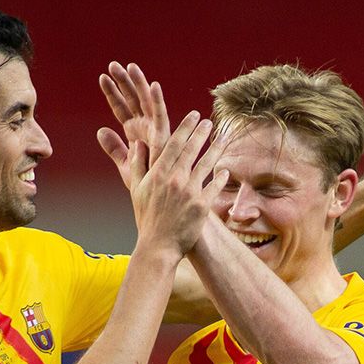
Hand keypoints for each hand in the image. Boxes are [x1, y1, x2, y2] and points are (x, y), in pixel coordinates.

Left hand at [96, 62, 169, 188]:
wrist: (161, 200)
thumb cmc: (147, 185)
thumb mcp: (126, 165)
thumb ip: (114, 148)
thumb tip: (100, 130)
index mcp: (135, 132)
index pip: (120, 108)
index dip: (112, 94)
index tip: (102, 77)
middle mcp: (145, 127)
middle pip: (132, 100)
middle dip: (124, 82)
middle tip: (113, 64)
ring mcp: (155, 130)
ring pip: (145, 103)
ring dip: (138, 84)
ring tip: (129, 66)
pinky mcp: (164, 138)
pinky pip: (161, 116)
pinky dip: (158, 102)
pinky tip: (153, 85)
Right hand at [126, 111, 230, 255]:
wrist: (158, 246)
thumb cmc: (146, 219)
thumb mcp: (136, 190)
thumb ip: (138, 165)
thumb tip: (137, 144)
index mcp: (158, 174)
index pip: (174, 144)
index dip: (185, 128)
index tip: (193, 116)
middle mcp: (175, 180)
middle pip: (192, 150)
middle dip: (201, 133)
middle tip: (209, 122)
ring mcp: (190, 192)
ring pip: (207, 164)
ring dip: (216, 149)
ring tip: (223, 138)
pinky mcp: (202, 206)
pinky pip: (215, 186)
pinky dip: (221, 178)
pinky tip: (226, 171)